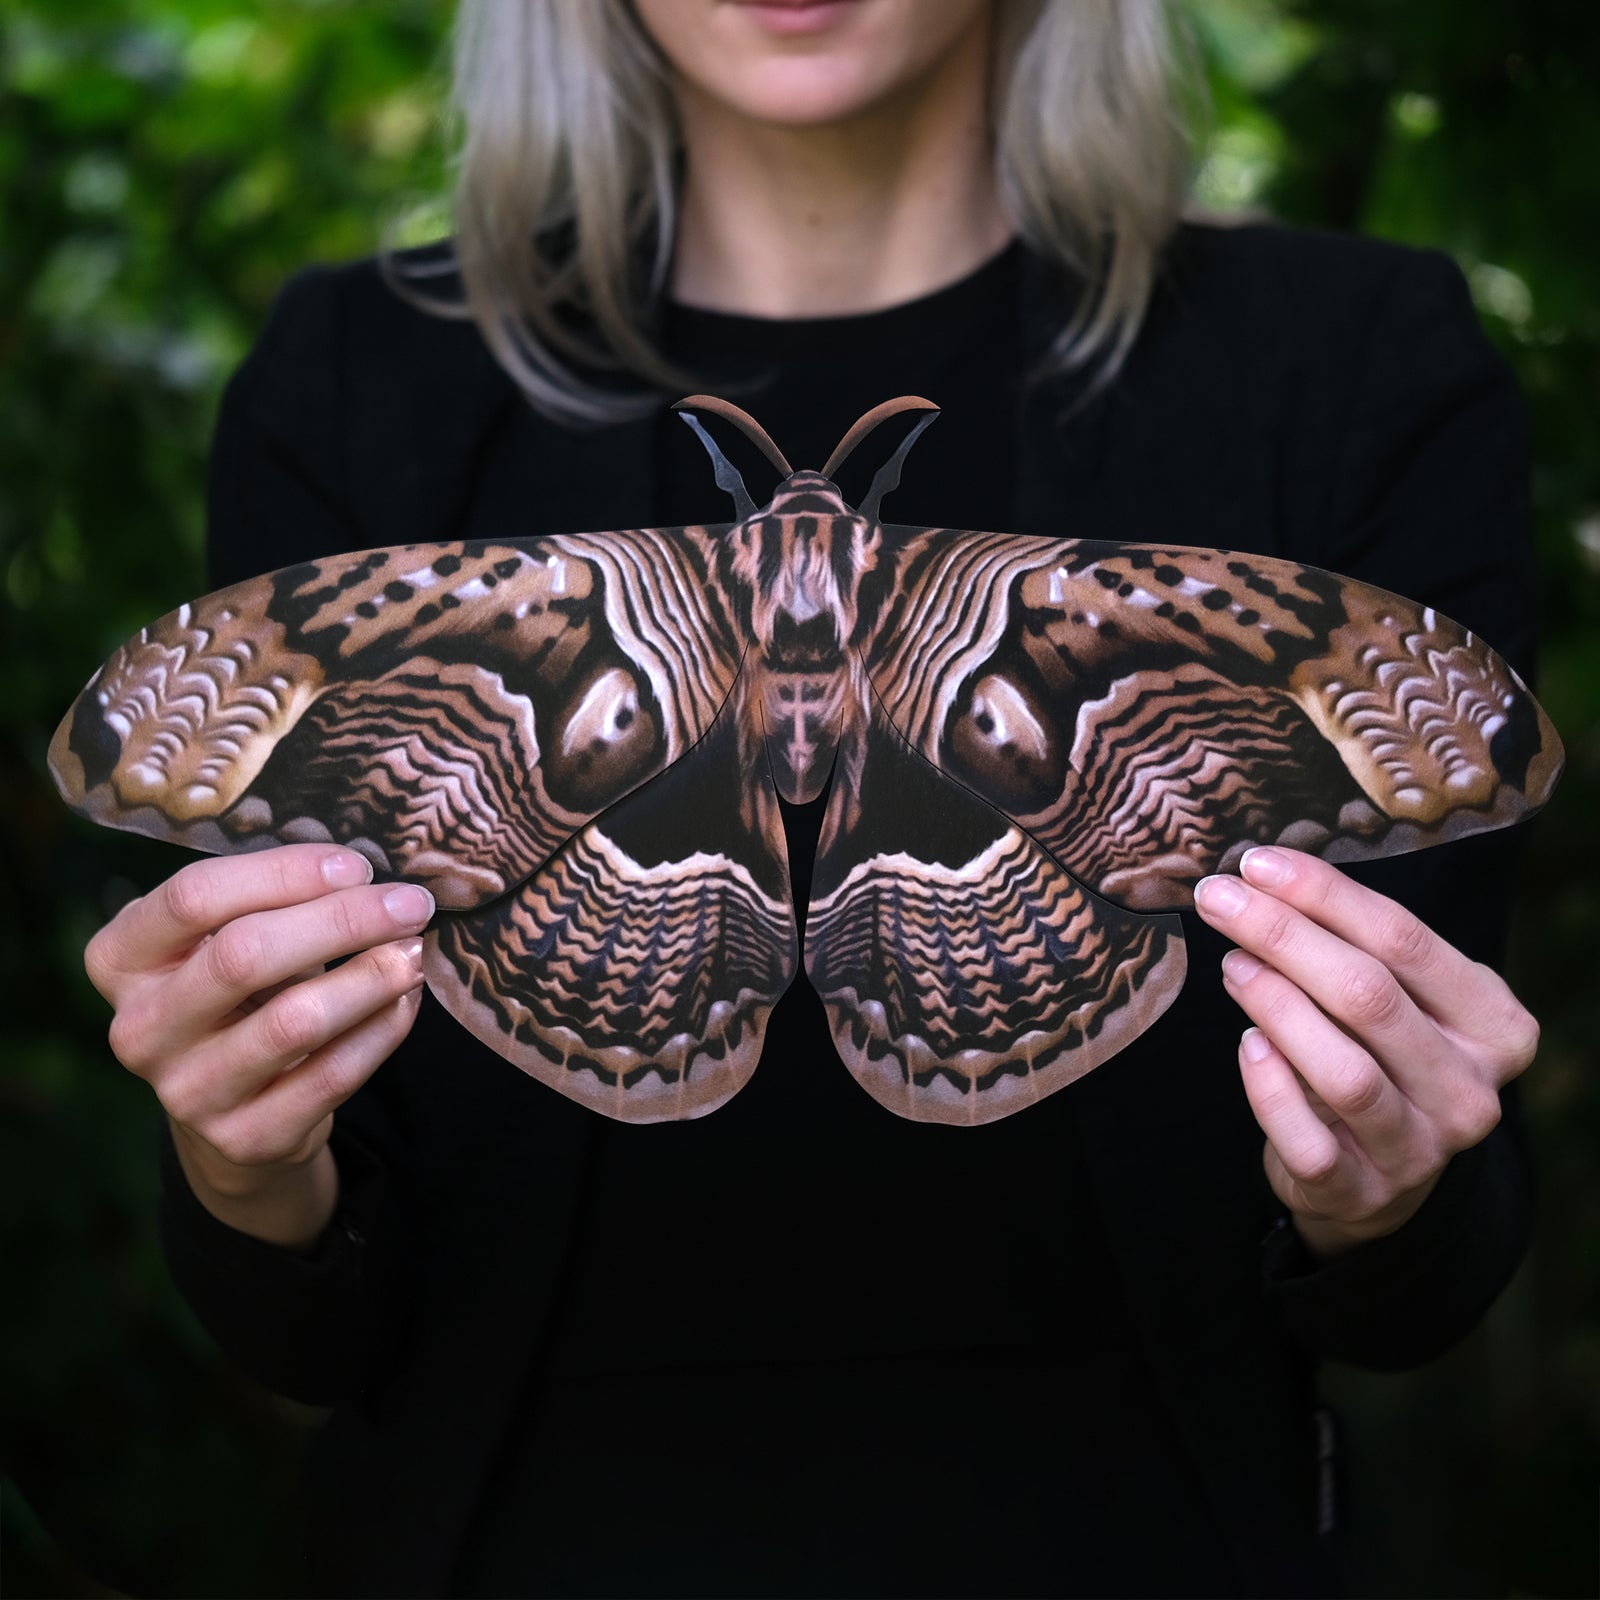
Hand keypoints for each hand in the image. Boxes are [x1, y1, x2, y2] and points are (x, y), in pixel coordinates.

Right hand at [85, 844, 434, 1249]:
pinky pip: (332, 1074)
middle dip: (343, 921)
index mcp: (121, 959)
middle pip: (245, 954)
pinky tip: (405, 999)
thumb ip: (275, 903)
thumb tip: (365, 877)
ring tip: (412, 951)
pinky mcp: (245, 1137)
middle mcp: (140, 1028)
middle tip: (411, 904)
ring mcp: (187, 1091)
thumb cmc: (239, 995)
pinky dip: (382, 1029)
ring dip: (371, 977)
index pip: (194, 896)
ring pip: (295, 1021)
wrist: (234, 1108)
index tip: (356, 866)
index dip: (284, 874)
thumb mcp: (228, 940)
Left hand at [1192, 847, 1538, 1259]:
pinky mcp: (1364, 1192)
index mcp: (1494, 1025)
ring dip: (1275, 1005)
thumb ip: (1352, 944)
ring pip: (1345, 1070)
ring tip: (1231, 964)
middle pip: (1369, 995)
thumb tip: (1263, 878)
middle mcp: (1469, 1089)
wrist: (1378, 1176)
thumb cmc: (1380, 1056)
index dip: (1324, 894)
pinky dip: (1271, 1088)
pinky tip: (1246, 1045)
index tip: (1256, 863)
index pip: (1404, 939)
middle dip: (1283, 936)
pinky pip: (1310, 1139)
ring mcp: (1421, 1148)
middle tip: (1219, 899)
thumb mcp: (1395, 997)